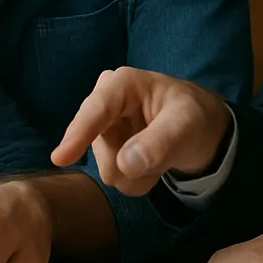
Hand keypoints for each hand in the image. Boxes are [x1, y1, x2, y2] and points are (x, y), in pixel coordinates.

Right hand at [52, 67, 230, 195]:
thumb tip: (126, 164)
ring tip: (160, 156)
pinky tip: (150, 162)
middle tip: (163, 153)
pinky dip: (136, 177)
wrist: (203, 130)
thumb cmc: (195, 118)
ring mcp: (103, 126)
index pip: (95, 110)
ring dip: (137, 172)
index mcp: (122, 84)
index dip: (77, 134)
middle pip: (99, 145)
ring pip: (107, 167)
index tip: (59, 159)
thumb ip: (159, 143)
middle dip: (129, 160)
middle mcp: (105, 101)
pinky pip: (114, 175)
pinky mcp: (105, 146)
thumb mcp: (187, 127)